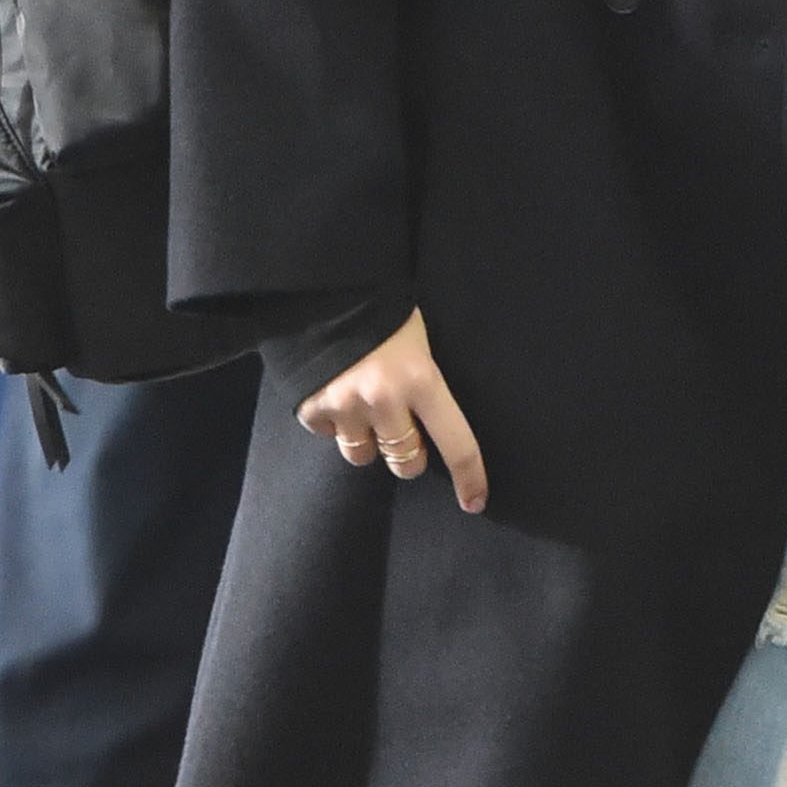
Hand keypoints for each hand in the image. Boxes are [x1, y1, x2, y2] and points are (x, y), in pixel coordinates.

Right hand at [298, 307, 486, 513]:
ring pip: (362, 456)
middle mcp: (385, 401)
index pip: (456, 444)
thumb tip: (429, 425)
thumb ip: (424, 384)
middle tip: (403, 429)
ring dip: (367, 441)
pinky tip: (333, 391)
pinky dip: (332, 422)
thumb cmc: (382, 308)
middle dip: (408, 454)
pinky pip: (326, 435)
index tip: (475, 503)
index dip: (470, 478)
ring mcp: (345, 407)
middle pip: (406, 462)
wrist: (321, 284)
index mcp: (423, 380)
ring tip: (363, 408)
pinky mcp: (311, 407)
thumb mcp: (418, 341)